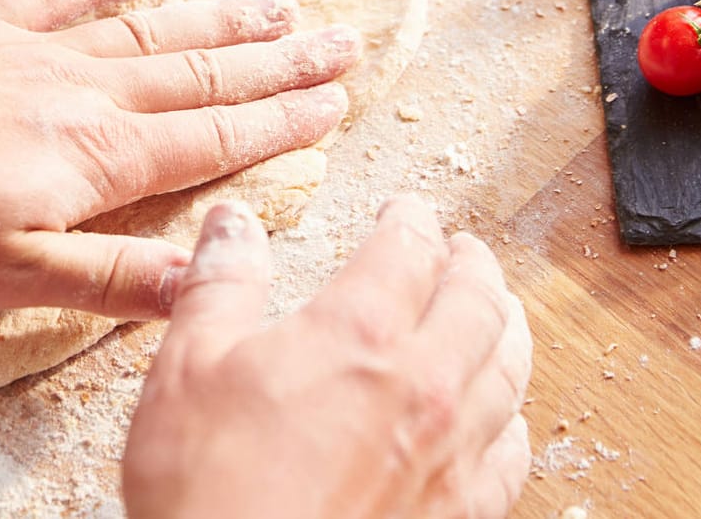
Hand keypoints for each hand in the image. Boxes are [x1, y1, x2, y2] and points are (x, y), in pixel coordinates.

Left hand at [0, 0, 359, 316]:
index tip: (335, 103)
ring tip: (279, 2)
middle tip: (343, 40)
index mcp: (99, 155)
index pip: (212, 139)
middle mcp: (85, 91)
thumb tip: (200, 280)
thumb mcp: (5, 275)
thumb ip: (109, 274)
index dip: (279, 123)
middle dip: (279, 61)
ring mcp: (38, 50)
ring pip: (153, 30)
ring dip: (222, 17)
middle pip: (203, 73)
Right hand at [123, 196, 532, 518]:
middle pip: (478, 299)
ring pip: (509, 368)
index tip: (404, 212)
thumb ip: (221, 285)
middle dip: (472, 263)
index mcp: (359, 333)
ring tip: (495, 310)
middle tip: (462, 250)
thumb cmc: (206, 491)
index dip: (410, 218)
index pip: (409, 247)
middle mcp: (424, 386)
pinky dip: (511, 416)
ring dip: (504, 325)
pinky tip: (498, 414)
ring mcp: (451, 455)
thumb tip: (233, 224)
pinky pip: (512, 451)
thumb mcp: (187, 368)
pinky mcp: (459, 515)